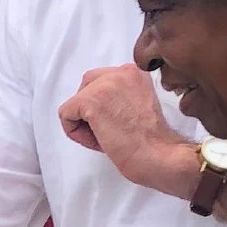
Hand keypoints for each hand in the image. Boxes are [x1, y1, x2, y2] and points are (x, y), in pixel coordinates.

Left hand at [58, 65, 197, 197]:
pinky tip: (99, 141)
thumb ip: (120, 97)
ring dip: (84, 123)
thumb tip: (95, 107)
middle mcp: (121, 71)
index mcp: (136, 72)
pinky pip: (65, 114)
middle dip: (90, 111)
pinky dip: (75, 132)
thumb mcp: (139, 106)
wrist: (161, 155)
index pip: (103, 82)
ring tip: (107, 138)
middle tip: (110, 132)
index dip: (105, 108)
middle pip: (86, 86)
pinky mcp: (91, 101)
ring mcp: (105, 84)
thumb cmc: (154, 142)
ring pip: (75, 102)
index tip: (120, 124)